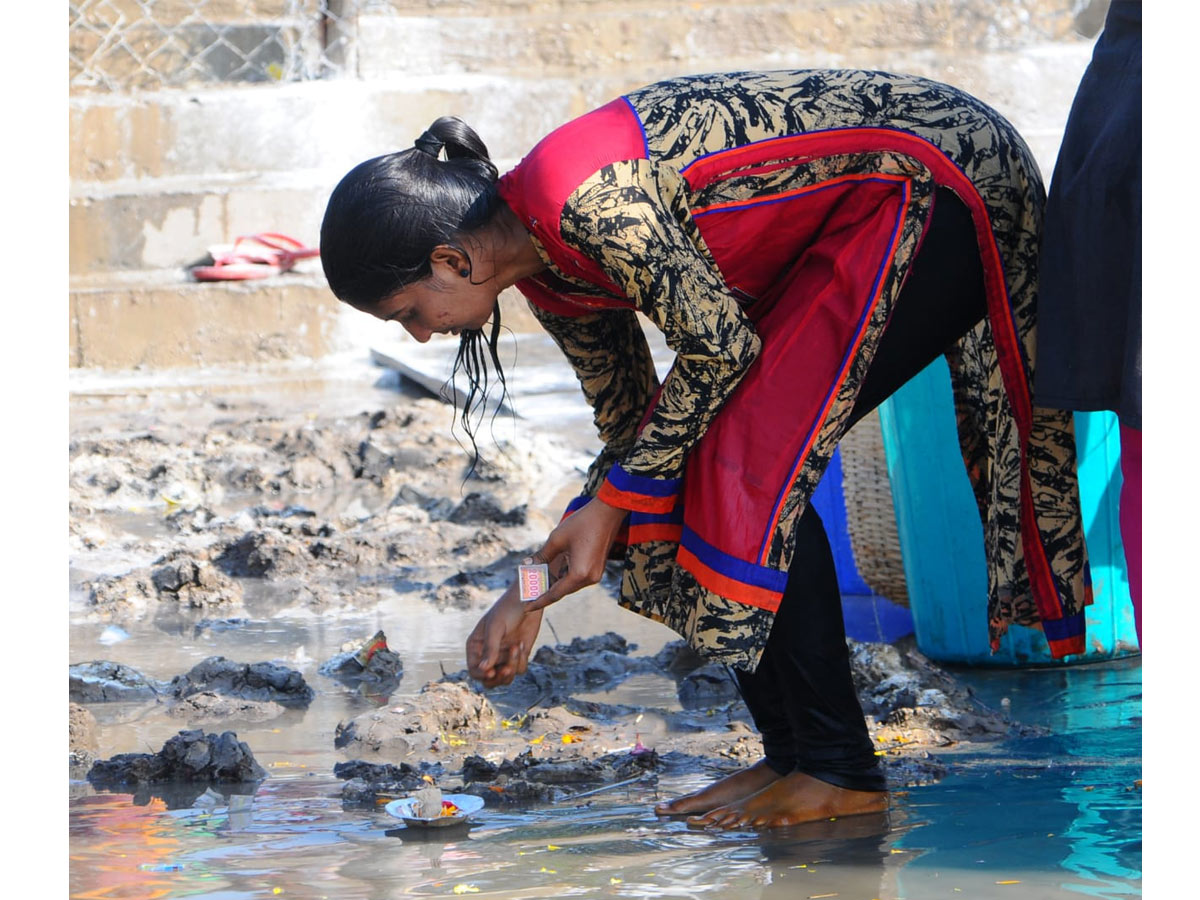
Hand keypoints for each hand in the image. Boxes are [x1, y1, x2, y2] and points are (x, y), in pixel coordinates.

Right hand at [465, 582, 542, 687]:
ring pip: (505, 677)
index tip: (492, 672)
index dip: (481, 675)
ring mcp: (504, 656)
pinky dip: (522, 660)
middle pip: (489, 680)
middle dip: (499, 678)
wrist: (528, 601)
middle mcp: (488, 654)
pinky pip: (519, 669)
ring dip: (512, 666)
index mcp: (476, 646)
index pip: (474, 670)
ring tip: (517, 648)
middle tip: (507, 670)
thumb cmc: (507, 609)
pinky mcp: (519, 655)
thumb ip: (491, 649)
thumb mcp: (496, 627)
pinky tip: (523, 642)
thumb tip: (484, 670)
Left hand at [520, 497, 627, 612]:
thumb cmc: (583, 523)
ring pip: (571, 584)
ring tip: (538, 581)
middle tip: (529, 592)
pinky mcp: (598, 568)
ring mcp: (596, 574)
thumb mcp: (557, 539)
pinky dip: (566, 576)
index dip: (539, 601)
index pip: (555, 594)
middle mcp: (589, 578)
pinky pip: (578, 577)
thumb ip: (542, 555)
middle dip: (546, 591)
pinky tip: (554, 571)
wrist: (608, 512)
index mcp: (579, 574)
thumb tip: (528, 565)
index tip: (527, 607)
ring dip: (556, 583)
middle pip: (563, 590)